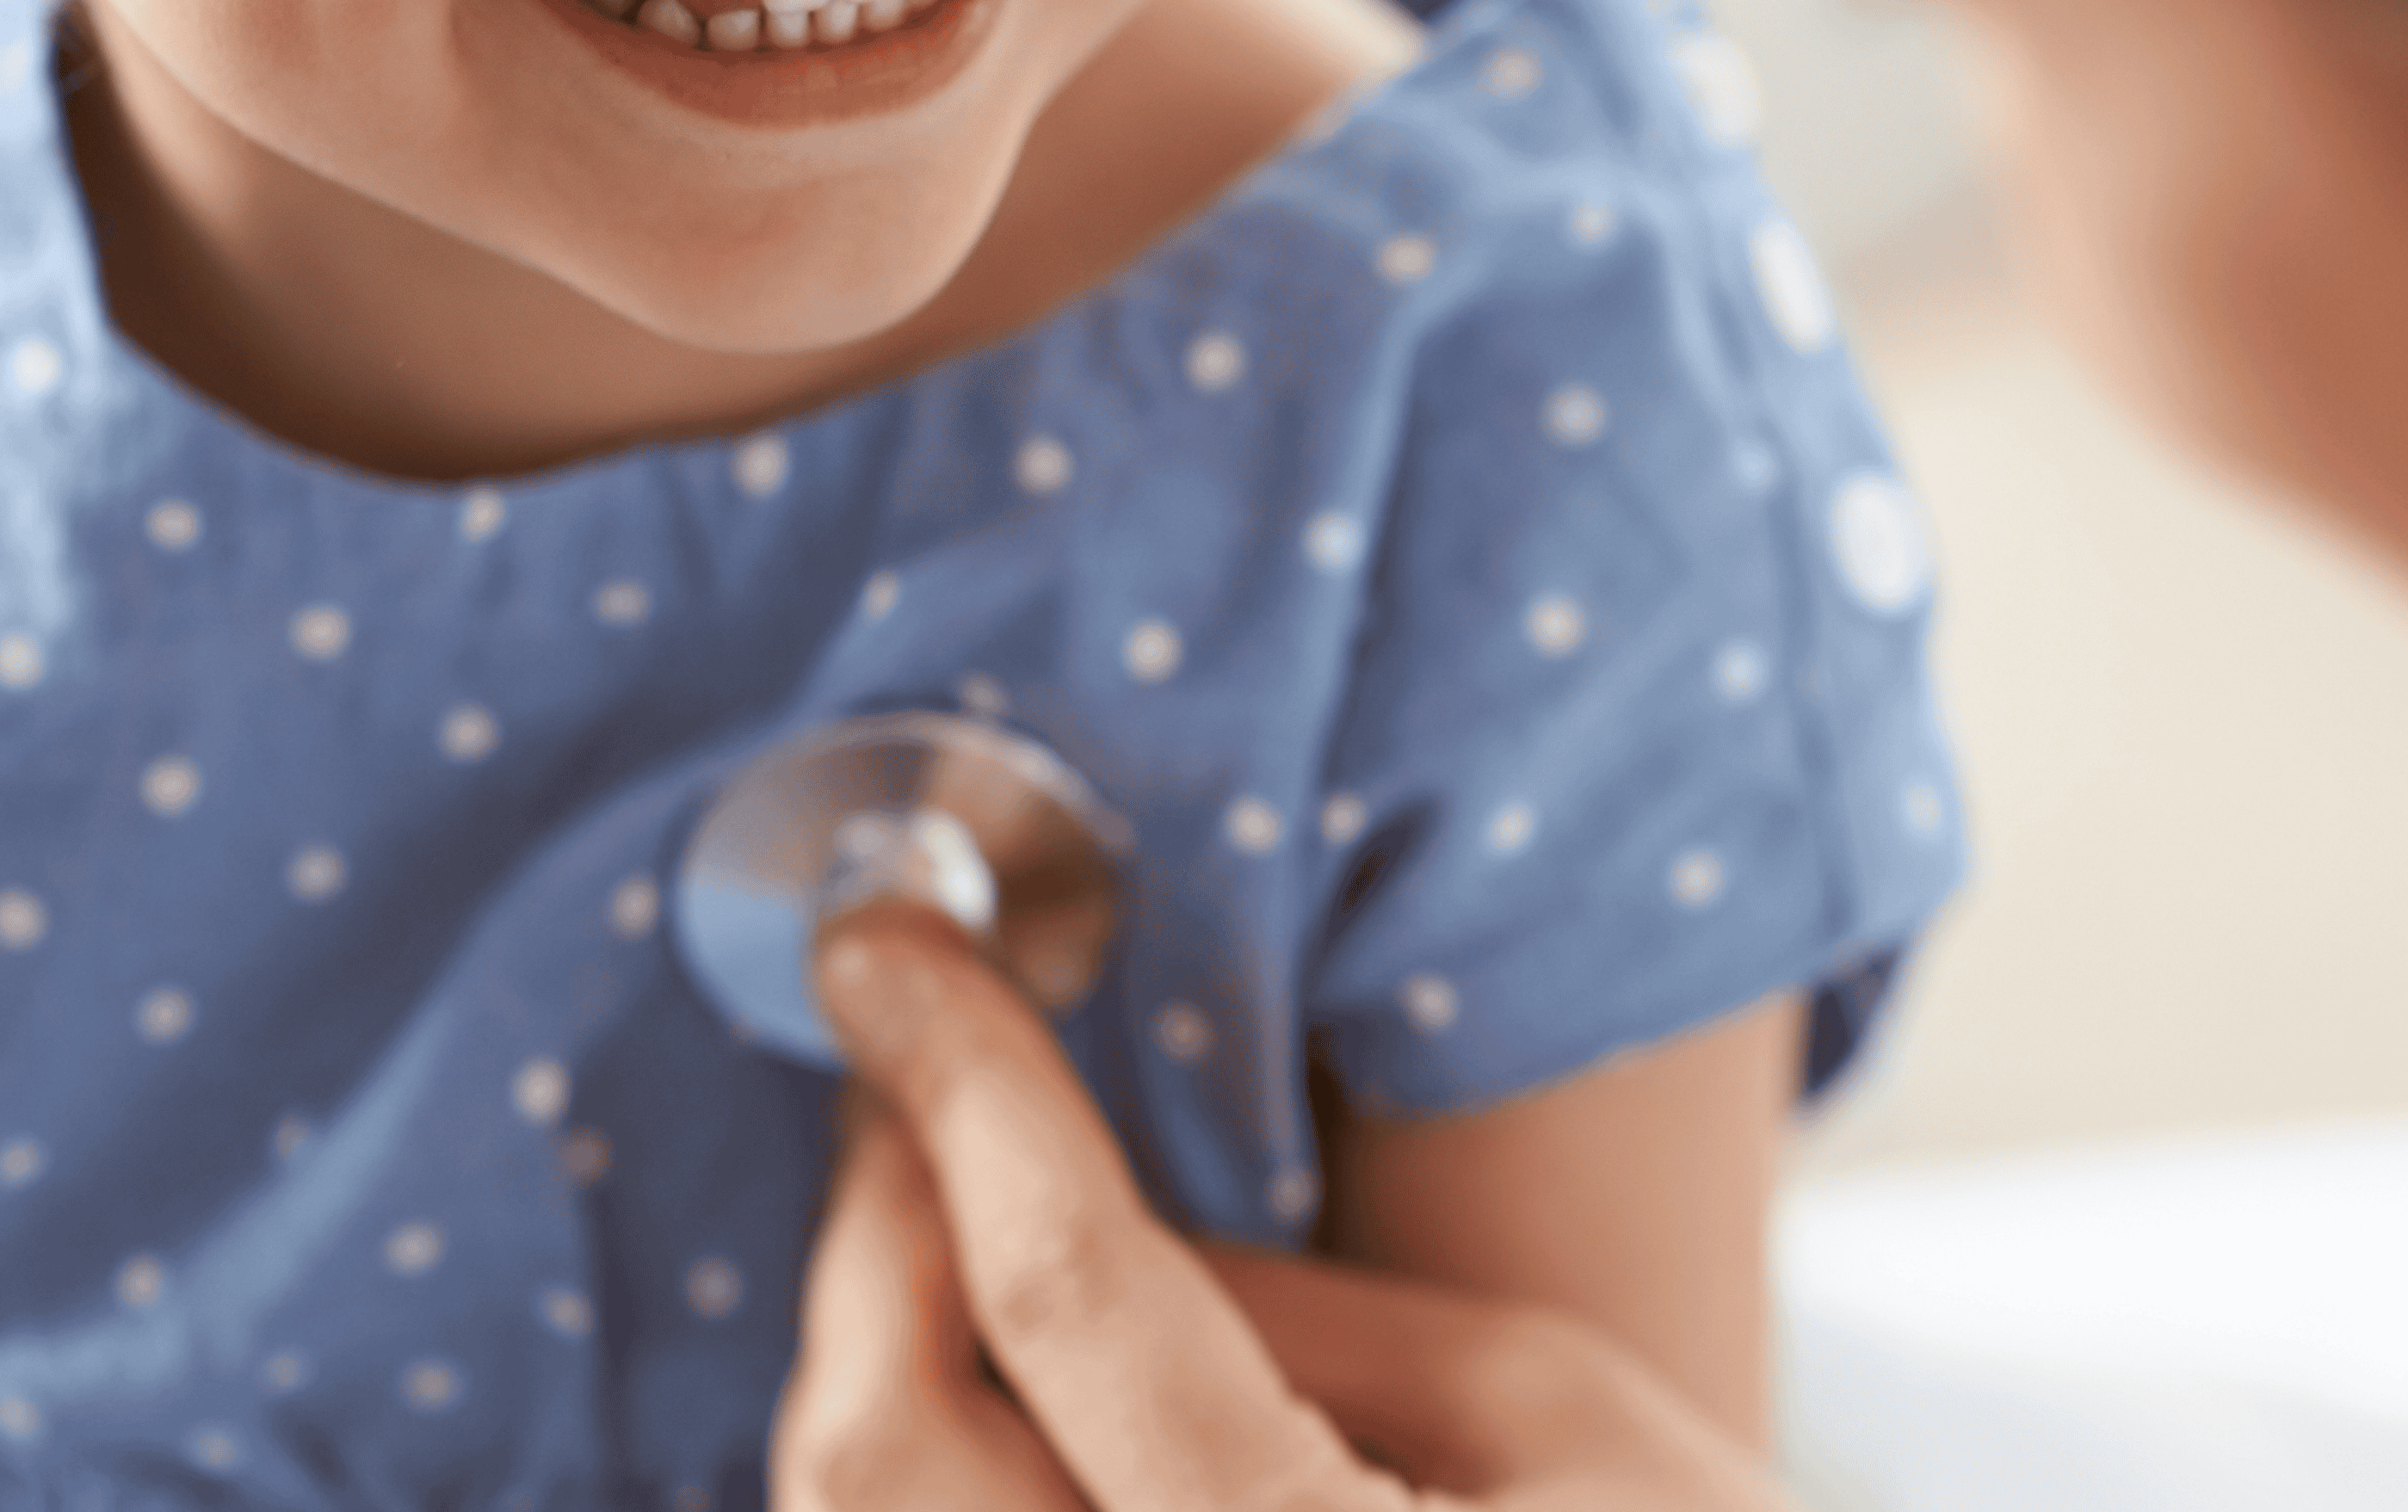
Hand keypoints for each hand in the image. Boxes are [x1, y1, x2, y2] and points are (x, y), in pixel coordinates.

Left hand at [774, 904, 1792, 1511]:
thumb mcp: (1548, 1406)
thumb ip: (1284, 1312)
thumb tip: (1049, 1201)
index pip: (1069, 1293)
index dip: (964, 1091)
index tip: (891, 949)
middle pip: (882, 1445)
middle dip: (865, 1227)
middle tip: (900, 1088)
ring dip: (858, 1355)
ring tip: (929, 1226)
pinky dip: (899, 1477)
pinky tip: (965, 1391)